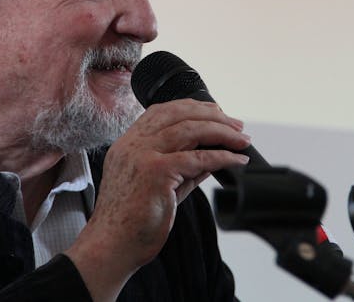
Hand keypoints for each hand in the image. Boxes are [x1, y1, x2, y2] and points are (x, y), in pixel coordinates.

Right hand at [65, 99, 249, 300]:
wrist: (112, 247)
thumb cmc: (130, 222)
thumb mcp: (159, 186)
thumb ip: (183, 167)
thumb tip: (212, 156)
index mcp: (128, 144)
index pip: (161, 111)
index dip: (192, 107)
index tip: (216, 113)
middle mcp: (133, 144)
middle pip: (178, 114)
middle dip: (212, 116)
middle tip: (236, 125)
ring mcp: (143, 155)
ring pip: (190, 129)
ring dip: (221, 132)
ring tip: (241, 140)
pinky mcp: (156, 172)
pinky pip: (197, 158)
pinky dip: (222, 157)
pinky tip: (236, 160)